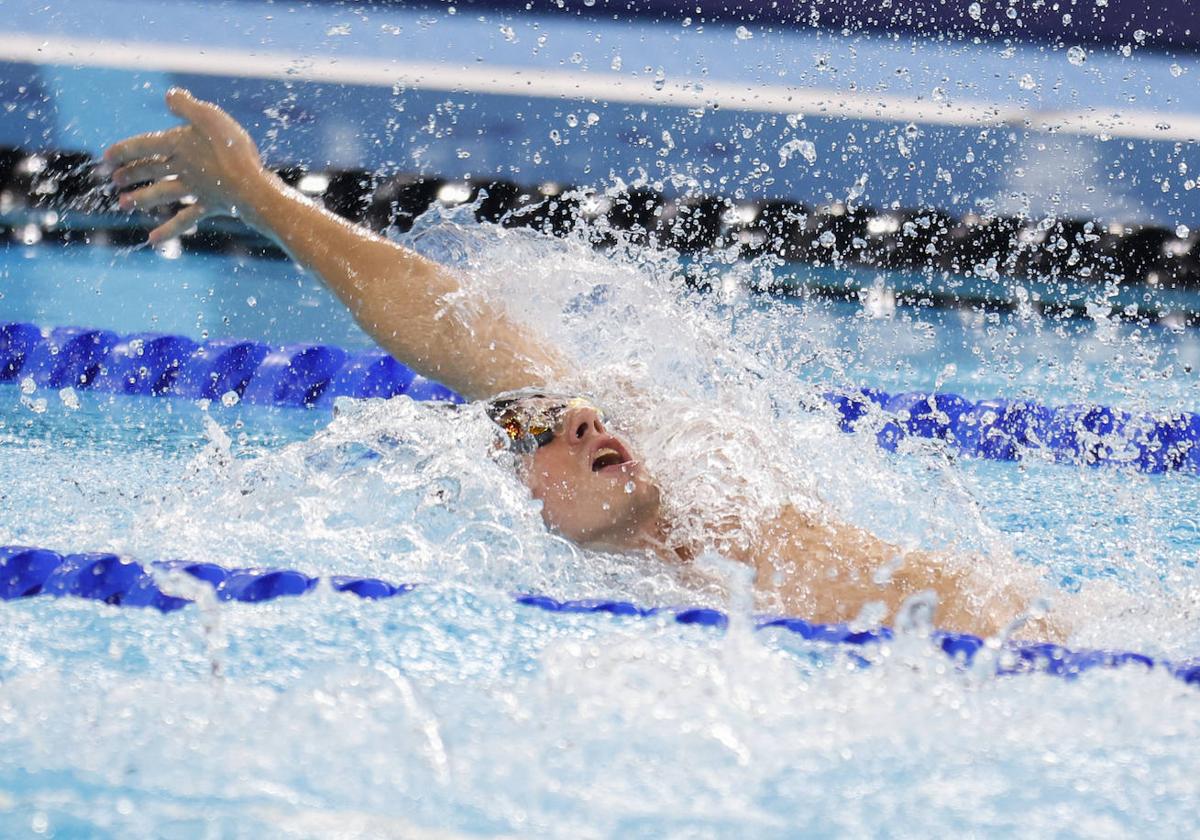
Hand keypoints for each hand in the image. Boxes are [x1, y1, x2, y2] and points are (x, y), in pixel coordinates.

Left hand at [104, 88, 271, 244]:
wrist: (251, 186)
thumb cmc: (233, 149)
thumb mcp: (210, 117)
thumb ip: (187, 106)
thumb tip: (169, 96)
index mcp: (179, 145)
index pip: (145, 145)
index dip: (125, 150)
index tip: (106, 156)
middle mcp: (183, 168)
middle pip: (151, 170)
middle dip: (131, 174)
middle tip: (114, 180)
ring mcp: (195, 189)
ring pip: (162, 194)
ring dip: (141, 199)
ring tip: (123, 205)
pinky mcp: (209, 204)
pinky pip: (185, 219)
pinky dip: (168, 230)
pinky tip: (152, 240)